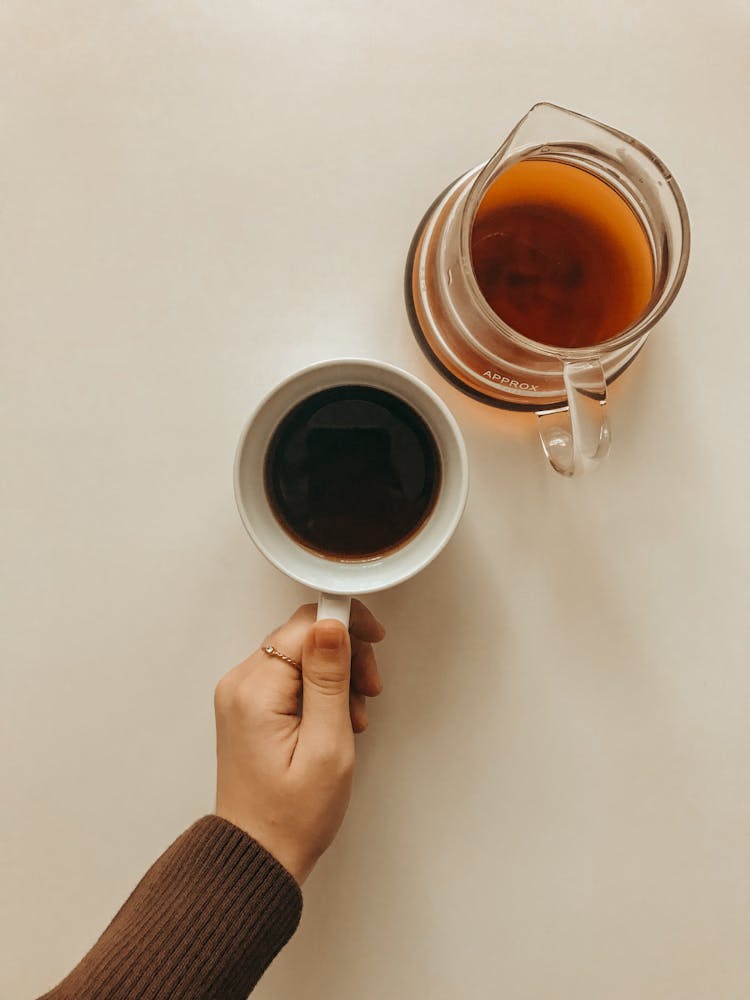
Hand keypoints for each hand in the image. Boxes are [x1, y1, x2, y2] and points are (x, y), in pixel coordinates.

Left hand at [214, 600, 384, 884]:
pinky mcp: (249, 707)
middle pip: (302, 635)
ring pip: (299, 654)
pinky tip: (335, 719)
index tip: (373, 640)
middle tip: (368, 689)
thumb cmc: (291, 815)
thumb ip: (329, 678)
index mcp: (255, 690)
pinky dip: (318, 689)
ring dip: (335, 674)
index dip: (346, 626)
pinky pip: (290, 676)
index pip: (305, 624)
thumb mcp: (327, 745)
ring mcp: (241, 695)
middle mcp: (240, 684)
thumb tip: (331, 624)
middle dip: (345, 655)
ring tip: (354, 715)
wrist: (259, 854)